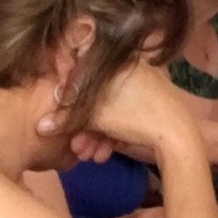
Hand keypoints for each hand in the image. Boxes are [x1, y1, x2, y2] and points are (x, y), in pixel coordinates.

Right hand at [50, 62, 202, 154]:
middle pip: (96, 98)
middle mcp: (131, 69)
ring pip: (111, 111)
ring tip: (88, 156)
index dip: (68, 99)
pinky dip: (113, 135)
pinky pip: (125, 116)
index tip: (60, 120)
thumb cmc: (133, 115)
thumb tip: (40, 127)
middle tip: (75, 148)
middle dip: (83, 127)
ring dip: (95, 135)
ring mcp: (144, 88)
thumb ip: (65, 118)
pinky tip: (104, 154)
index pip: (83, 73)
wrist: (177, 135)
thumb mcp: (95, 115)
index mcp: (118, 60)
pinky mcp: (152, 106)